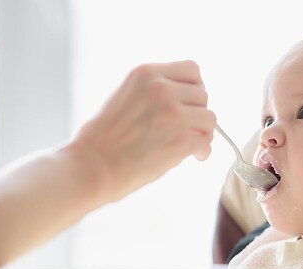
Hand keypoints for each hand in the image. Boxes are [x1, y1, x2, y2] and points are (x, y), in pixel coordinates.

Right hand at [68, 61, 215, 200]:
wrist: (92, 166)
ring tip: (192, 142)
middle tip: (188, 127)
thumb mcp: (126, 94)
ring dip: (203, 131)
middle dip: (197, 112)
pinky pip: (207, 142)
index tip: (190, 102)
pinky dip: (203, 151)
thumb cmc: (104, 137)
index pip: (192, 69)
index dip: (195, 87)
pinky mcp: (181, 140)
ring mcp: (173, 114)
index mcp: (146, 73)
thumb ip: (155, 90)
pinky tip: (193, 155)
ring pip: (210, 117)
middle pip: (203, 94)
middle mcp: (161, 89)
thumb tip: (188, 98)